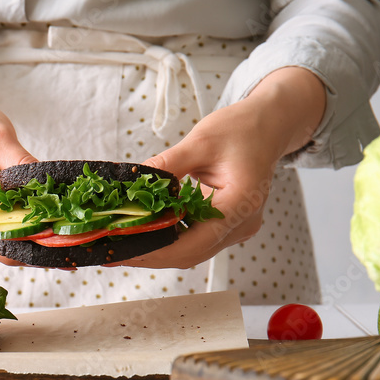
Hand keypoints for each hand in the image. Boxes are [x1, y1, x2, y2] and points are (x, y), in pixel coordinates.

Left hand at [119, 67, 325, 268]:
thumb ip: (167, 165)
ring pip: (191, 251)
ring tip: (121, 242)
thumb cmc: (241, 129)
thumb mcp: (200, 141)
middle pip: (189, 254)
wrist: (268, 126)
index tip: (123, 248)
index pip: (192, 243)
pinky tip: (143, 230)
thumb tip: (132, 184)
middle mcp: (242, 224)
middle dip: (149, 253)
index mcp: (240, 205)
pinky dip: (168, 237)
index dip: (154, 250)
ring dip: (156, 248)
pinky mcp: (228, 225)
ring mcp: (237, 228)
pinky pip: (195, 239)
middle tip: (112, 249)